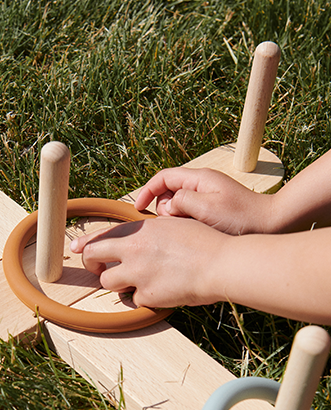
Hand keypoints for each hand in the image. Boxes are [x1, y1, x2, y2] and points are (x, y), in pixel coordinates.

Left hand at [70, 217, 226, 307]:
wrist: (221, 264)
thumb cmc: (204, 242)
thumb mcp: (172, 225)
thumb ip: (148, 232)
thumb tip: (135, 237)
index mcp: (138, 230)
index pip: (100, 236)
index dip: (84, 244)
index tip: (76, 249)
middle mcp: (132, 250)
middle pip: (92, 258)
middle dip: (91, 265)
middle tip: (99, 269)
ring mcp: (137, 274)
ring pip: (107, 282)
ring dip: (118, 282)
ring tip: (136, 280)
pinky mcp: (146, 295)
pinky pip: (134, 299)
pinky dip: (143, 298)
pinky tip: (158, 292)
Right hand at [134, 167, 275, 234]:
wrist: (272, 225)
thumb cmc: (242, 218)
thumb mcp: (206, 208)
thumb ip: (181, 202)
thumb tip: (167, 206)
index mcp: (199, 178)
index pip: (163, 177)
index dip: (147, 191)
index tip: (138, 208)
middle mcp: (202, 184)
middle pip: (168, 191)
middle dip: (163, 207)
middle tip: (173, 223)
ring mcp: (208, 196)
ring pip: (178, 203)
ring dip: (175, 216)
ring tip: (186, 229)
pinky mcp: (212, 208)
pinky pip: (189, 212)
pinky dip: (185, 221)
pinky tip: (193, 232)